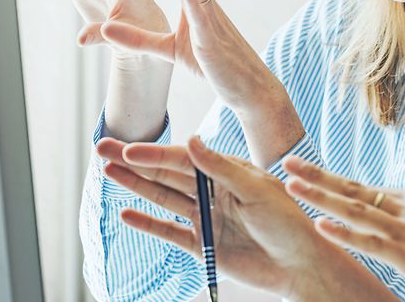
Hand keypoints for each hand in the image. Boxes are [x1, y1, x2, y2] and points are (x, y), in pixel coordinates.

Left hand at [97, 0, 302, 164]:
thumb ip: (138, 39)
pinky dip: (193, 0)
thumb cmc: (213, 65)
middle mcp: (204, 4)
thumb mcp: (168, 50)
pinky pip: (202, 18)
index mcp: (195, 3)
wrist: (247, 88)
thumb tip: (105, 28)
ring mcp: (210, 21)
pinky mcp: (211, 42)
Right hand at [98, 137, 390, 300]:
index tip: (128, 148)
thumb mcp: (258, 190)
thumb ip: (221, 168)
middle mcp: (214, 191)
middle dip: (134, 162)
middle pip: (167, 174)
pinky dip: (148, 223)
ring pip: (164, 198)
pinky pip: (170, 232)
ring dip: (136, 186)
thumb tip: (192, 140)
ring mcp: (207, 218)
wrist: (302, 265)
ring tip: (108, 172)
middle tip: (102, 148)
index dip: (155, 154)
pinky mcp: (205, 245)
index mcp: (228, 172)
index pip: (184, 159)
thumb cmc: (289, 221)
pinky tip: (127, 214)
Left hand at [284, 156, 404, 301]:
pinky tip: (321, 225)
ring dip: (319, 197)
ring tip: (291, 185)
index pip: (367, 190)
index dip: (335, 182)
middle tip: (287, 162)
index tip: (310, 172)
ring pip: (354, 210)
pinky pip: (370, 243)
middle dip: (318, 177)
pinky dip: (344, 233)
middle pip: (352, 190)